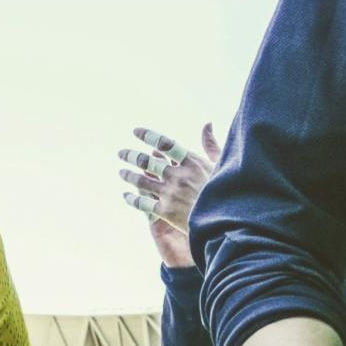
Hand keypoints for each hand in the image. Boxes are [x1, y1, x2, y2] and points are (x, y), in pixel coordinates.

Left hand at [118, 123, 220, 237]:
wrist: (225, 221)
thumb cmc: (224, 191)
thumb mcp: (220, 166)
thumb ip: (211, 144)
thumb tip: (206, 124)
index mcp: (192, 163)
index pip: (166, 144)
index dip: (148, 136)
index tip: (135, 131)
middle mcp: (178, 176)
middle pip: (147, 161)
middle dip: (131, 156)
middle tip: (121, 153)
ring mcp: (170, 194)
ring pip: (141, 181)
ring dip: (128, 175)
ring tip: (121, 172)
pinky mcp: (165, 211)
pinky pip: (142, 202)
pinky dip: (132, 198)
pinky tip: (126, 196)